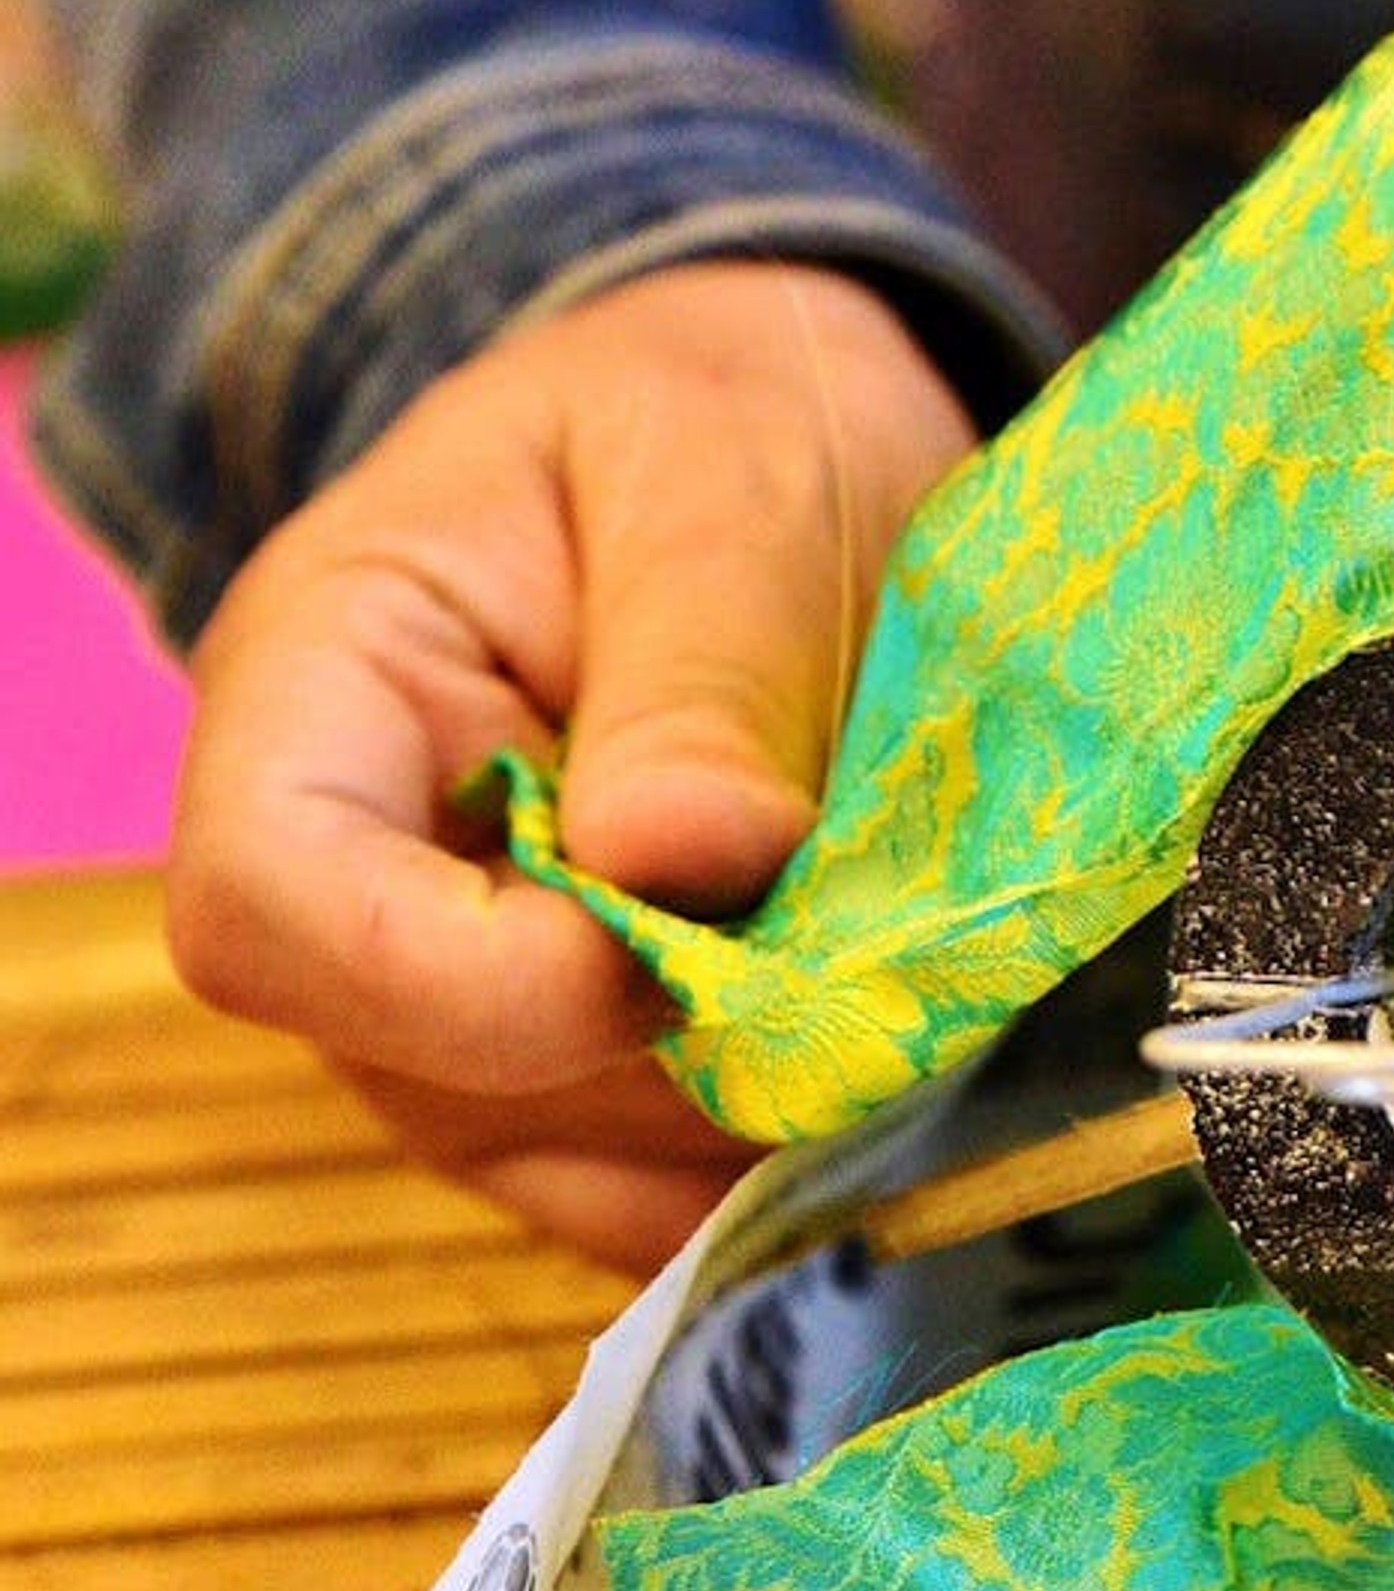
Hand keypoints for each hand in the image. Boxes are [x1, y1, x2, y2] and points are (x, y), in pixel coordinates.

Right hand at [166, 261, 978, 1267]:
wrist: (782, 426)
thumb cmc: (731, 411)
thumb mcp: (734, 477)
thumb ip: (706, 669)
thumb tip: (688, 861)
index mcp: (320, 689)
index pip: (273, 910)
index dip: (471, 985)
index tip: (685, 956)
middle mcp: (359, 874)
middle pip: (438, 1074)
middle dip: (673, 1063)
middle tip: (890, 970)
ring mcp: (464, 989)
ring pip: (567, 1154)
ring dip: (754, 1116)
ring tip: (924, 983)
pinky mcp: (591, 1058)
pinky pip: (659, 1179)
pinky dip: (789, 1155)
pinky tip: (917, 1066)